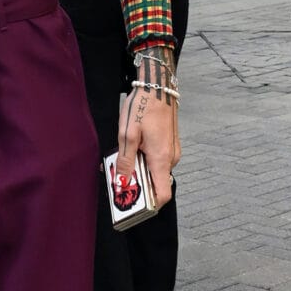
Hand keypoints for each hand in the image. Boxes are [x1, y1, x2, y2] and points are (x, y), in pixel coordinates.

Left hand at [117, 83, 179, 207]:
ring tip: (123, 160)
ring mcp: (172, 151)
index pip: (162, 194)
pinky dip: (145, 161)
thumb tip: (123, 182)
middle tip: (119, 178)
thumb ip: (126, 161)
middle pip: (156, 184)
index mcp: (160, 159)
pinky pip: (157, 161)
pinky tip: (132, 151)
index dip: (148, 204)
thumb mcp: (127, 134)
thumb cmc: (142, 107)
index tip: (132, 203)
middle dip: (138, 185)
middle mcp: (170, 158)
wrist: (158, 86)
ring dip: (140, 171)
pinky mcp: (169, 145)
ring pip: (156, 172)